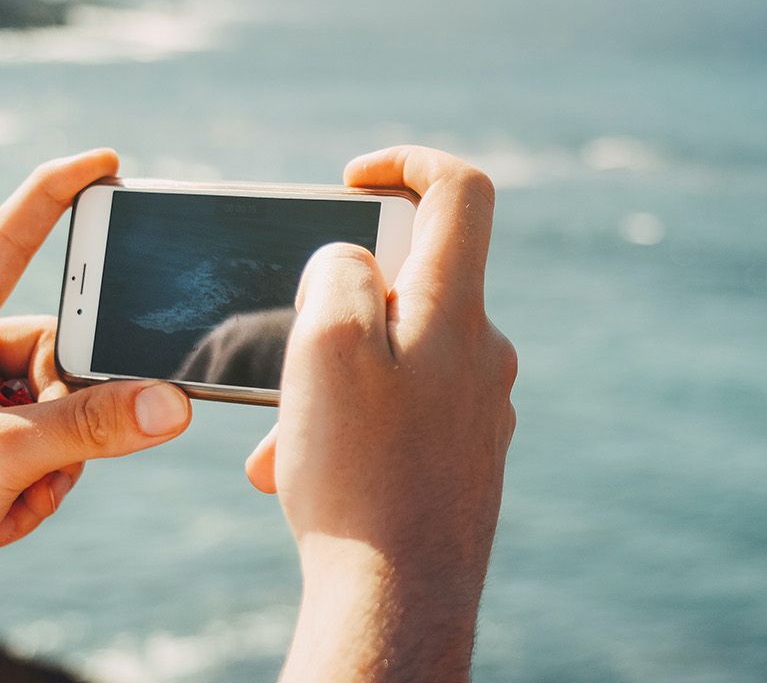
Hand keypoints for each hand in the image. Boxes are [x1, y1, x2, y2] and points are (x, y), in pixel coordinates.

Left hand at [0, 150, 192, 667]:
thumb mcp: (3, 456)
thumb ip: (93, 425)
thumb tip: (172, 404)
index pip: (9, 240)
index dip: (58, 195)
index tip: (108, 162)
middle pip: (64, 345)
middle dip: (70, 408)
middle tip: (45, 448)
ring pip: (67, 406)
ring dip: (57, 461)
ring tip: (7, 497)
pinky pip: (56, 448)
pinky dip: (42, 488)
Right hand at [245, 146, 517, 681]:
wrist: (398, 605)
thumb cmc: (359, 476)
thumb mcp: (326, 346)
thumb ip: (340, 273)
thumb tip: (352, 258)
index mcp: (458, 311)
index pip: (460, 191)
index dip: (406, 162)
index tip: (350, 180)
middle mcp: (484, 353)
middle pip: (411, 282)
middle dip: (333, 307)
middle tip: (285, 356)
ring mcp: (480, 408)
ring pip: (394, 359)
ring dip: (329, 382)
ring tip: (283, 442)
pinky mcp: (465, 455)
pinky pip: (402, 413)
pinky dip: (350, 425)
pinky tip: (305, 474)